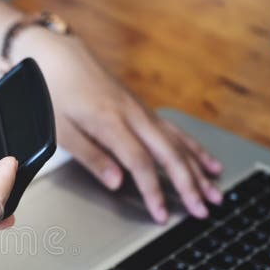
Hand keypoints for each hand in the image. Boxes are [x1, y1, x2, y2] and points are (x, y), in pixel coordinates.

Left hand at [14, 29, 222, 222]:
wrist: (57, 55)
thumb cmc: (54, 92)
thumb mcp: (61, 130)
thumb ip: (92, 157)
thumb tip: (116, 183)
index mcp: (111, 123)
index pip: (140, 164)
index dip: (153, 192)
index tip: (162, 215)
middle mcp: (133, 115)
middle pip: (169, 155)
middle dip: (189, 185)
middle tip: (203, 210)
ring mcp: (141, 110)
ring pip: (178, 143)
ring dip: (199, 169)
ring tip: (215, 192)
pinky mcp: (143, 108)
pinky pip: (175, 131)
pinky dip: (193, 148)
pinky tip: (207, 161)